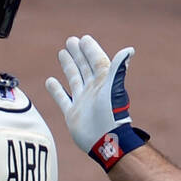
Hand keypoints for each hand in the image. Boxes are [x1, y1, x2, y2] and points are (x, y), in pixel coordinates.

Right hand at [45, 35, 146, 170]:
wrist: (105, 141)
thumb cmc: (111, 115)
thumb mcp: (113, 87)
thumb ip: (118, 68)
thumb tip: (129, 50)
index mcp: (103, 83)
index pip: (97, 61)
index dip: (91, 50)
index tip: (84, 39)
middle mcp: (92, 90)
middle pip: (84, 67)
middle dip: (78, 54)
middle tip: (71, 40)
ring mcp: (82, 101)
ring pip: (73, 79)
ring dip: (68, 66)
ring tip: (62, 53)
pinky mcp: (72, 114)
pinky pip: (62, 98)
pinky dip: (56, 90)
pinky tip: (50, 80)